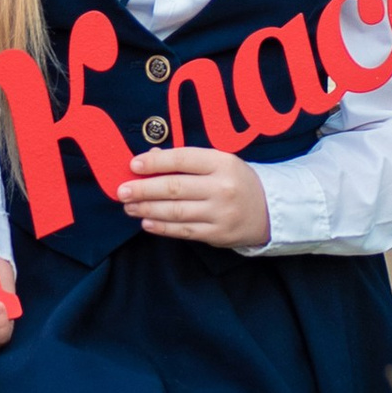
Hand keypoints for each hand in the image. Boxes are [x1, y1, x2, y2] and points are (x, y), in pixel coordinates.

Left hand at [118, 144, 273, 246]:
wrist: (269, 209)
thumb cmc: (235, 180)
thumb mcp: (217, 162)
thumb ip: (185, 160)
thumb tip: (150, 157)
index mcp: (222, 163)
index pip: (182, 159)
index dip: (155, 163)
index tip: (133, 165)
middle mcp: (222, 188)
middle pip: (174, 188)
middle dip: (143, 190)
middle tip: (122, 191)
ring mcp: (220, 213)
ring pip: (176, 212)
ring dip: (147, 210)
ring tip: (130, 207)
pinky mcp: (218, 234)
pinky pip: (184, 231)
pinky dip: (162, 227)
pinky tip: (147, 223)